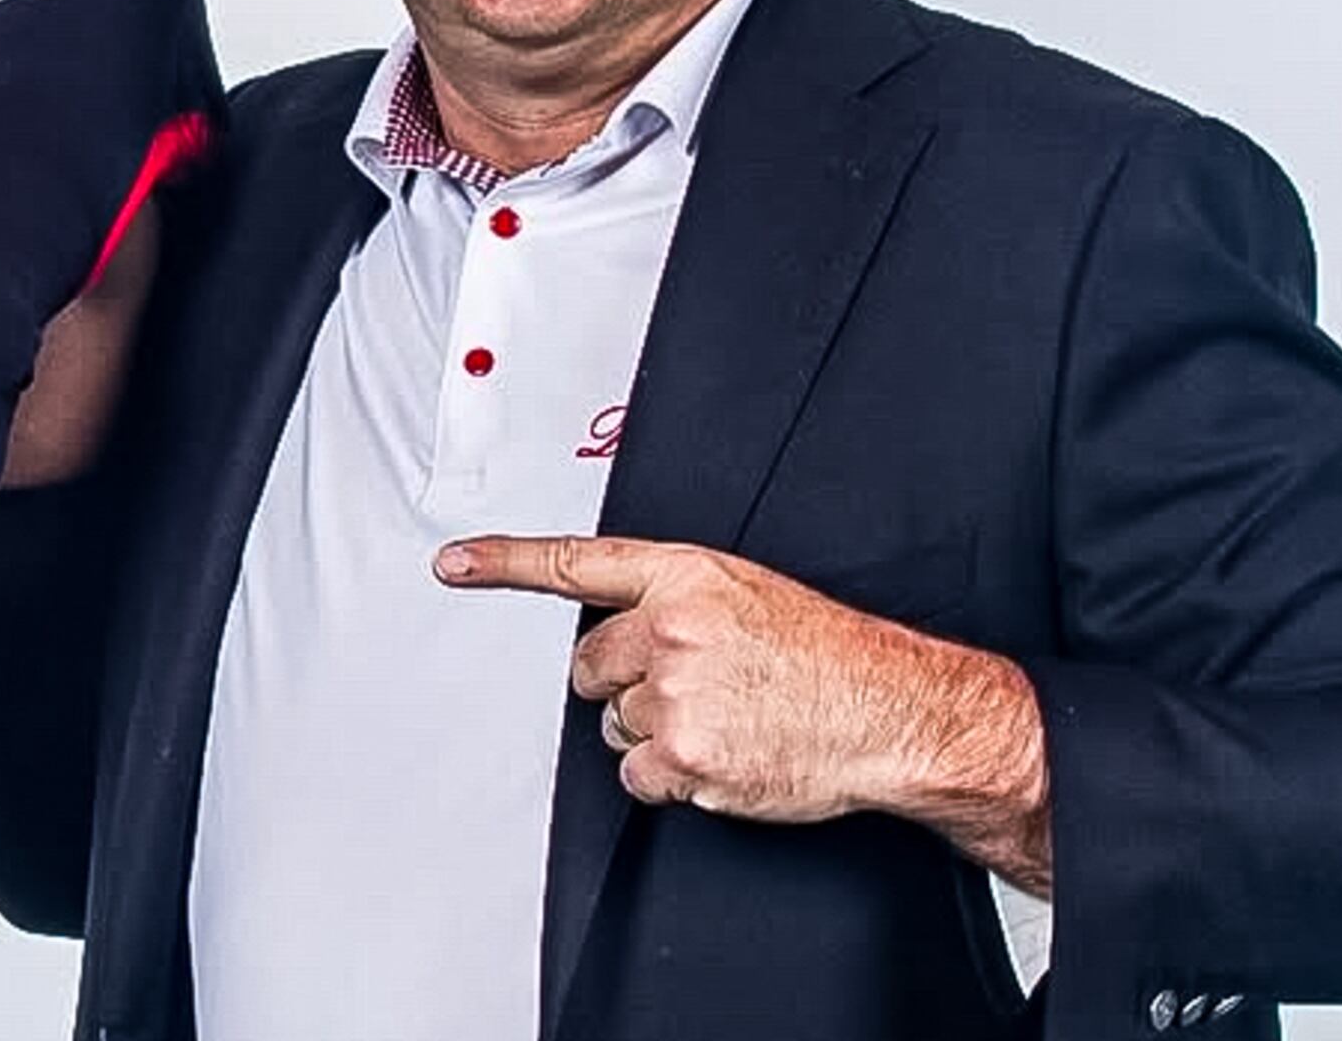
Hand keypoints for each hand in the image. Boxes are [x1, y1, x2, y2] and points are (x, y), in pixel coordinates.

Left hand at [435, 535, 1048, 887]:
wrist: (889, 710)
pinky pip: (638, 776)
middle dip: (624, 684)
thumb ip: (675, 603)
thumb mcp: (750, 596)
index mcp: (685, 576)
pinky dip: (672, 778)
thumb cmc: (827, 655)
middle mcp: (670, 628)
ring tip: (725, 721)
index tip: (452, 563)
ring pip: (614, 725)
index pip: (577, 563)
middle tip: (691, 690)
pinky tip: (724, 757)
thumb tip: (620, 631)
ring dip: (654, 732)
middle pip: (589, 667)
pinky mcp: (684, 756)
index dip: (504, 563)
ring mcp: (674, 694)